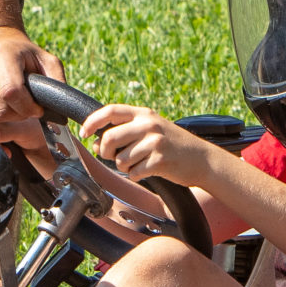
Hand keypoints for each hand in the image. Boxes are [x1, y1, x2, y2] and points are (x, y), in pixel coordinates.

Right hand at [0, 27, 64, 148]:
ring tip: (9, 103)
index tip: (36, 109)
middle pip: (0, 110)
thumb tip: (62, 111)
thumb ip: (57, 82)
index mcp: (1, 54)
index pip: (12, 93)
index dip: (28, 108)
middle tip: (24, 107)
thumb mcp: (46, 60)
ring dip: (2, 117)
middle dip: (17, 115)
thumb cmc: (23, 54)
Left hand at [83, 104, 221, 186]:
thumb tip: (95, 143)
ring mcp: (155, 142)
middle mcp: (149, 124)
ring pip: (120, 159)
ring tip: (137, 164)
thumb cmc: (172, 145)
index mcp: (144, 114)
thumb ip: (124, 133)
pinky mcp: (160, 160)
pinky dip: (136, 175)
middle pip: (109, 137)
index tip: (84, 132)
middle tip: (111, 156)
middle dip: (104, 152)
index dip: (92, 121)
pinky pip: (134, 172)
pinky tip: (147, 171)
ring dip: (124, 167)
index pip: (111, 111)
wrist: (202, 159)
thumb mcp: (150, 130)